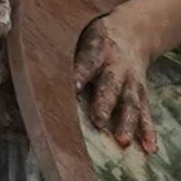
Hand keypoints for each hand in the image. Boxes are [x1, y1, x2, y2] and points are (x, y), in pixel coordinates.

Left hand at [74, 6, 160, 153]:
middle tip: (98, 123)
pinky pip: (145, 113)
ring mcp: (131, 81)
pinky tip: (150, 148)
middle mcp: (117, 66)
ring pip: (130, 103)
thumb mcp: (81, 34)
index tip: (73, 89)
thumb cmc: (97, 37)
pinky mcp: (141, 93)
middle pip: (111, 86)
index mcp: (98, 49)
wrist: (135, 32)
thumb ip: (63, 50)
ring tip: (123, 142)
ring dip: (127, 123)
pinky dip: (148, 131)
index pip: (87, 63)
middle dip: (104, 105)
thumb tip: (30, 66)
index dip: (80, 76)